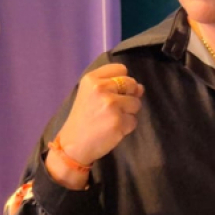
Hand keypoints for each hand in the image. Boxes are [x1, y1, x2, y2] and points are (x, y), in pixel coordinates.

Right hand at [45, 64, 143, 188]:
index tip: (112, 92)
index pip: (121, 69)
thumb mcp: (91, 95)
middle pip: (132, 84)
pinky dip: (127, 127)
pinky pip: (134, 121)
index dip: (122, 81)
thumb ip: (114, 86)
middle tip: (111, 109)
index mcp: (91, 79)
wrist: (73, 145)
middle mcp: (101, 88)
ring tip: (111, 120)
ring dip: (128, 113)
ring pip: (136, 103)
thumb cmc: (83, 119)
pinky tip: (113, 130)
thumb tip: (140, 87)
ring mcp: (110, 104)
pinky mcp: (118, 121)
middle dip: (128, 96)